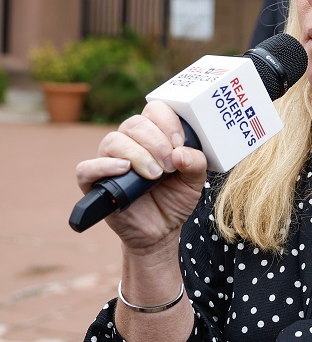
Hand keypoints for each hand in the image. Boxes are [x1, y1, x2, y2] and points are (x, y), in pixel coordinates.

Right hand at [75, 100, 206, 249]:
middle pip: (134, 123)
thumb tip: (181, 153)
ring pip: (113, 141)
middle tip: (170, 165)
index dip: (168, 122)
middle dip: (157, 142)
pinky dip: (104, 166)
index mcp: (153, 136)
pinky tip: (124, 170)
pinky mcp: (94, 183)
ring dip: (138, 155)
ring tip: (155, 174)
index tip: (180, 144)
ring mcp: (109, 161)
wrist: (161, 230)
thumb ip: (196, 163)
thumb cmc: (174, 199)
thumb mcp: (194, 181)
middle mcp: (129, 144)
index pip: (154, 111)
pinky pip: (87, 167)